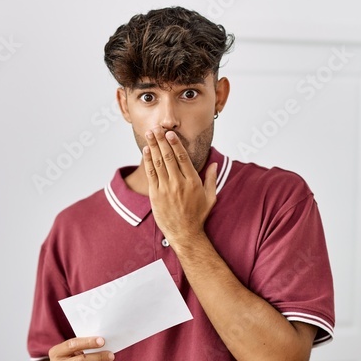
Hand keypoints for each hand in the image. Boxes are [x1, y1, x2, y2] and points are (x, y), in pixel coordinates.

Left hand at [142, 127, 218, 247]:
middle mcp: (179, 183)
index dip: (175, 144)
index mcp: (193, 181)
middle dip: (162, 140)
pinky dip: (148, 161)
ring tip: (149, 134)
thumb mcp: (210, 197)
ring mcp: (166, 189)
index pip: (183, 157)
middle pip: (168, 157)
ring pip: (158, 163)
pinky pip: (151, 174)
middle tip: (157, 127)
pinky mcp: (155, 195)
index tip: (170, 133)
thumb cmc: (198, 215)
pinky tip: (146, 150)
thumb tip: (214, 163)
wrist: (184, 233)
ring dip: (153, 146)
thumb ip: (211, 179)